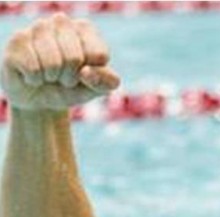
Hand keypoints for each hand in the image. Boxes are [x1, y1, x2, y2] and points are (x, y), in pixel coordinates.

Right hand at [1, 14, 119, 111]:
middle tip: (63, 77)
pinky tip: (31, 74)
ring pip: (53, 62)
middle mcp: (61, 22)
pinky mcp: (18, 40)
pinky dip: (35, 79)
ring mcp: (37, 27)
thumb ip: (107, 81)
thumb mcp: (96, 88)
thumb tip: (87, 72)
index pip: (99, 55)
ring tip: (48, 75)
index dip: (93, 74)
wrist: (39, 97)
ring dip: (52, 78)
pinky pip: (33, 68)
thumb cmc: (72, 87)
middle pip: (75, 58)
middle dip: (70, 77)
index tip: (83, 74)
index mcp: (86, 29)